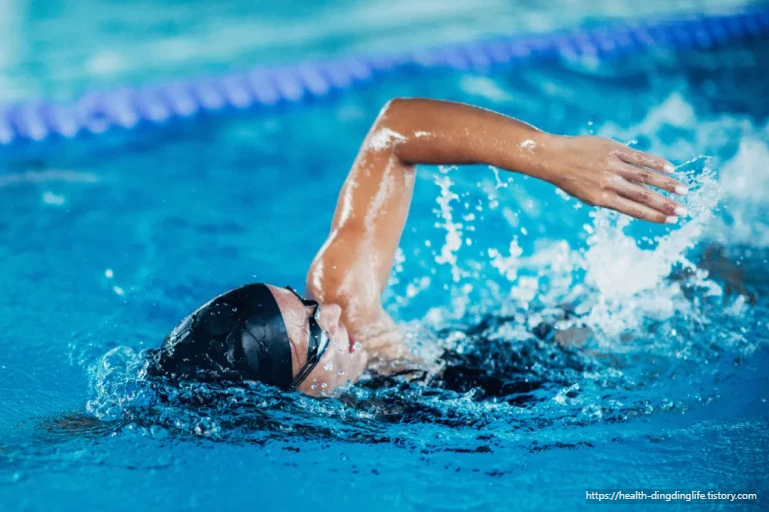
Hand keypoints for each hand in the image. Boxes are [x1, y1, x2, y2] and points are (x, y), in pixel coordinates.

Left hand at [539, 135, 686, 223]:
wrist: (552, 157)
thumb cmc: (570, 179)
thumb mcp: (587, 195)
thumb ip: (610, 198)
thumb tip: (635, 201)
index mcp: (601, 199)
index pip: (634, 210)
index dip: (654, 216)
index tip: (671, 220)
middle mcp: (609, 183)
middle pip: (643, 195)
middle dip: (665, 205)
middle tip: (684, 211)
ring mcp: (612, 166)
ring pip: (645, 176)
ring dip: (666, 184)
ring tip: (683, 190)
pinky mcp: (613, 150)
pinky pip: (638, 157)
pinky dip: (655, 163)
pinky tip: (670, 168)